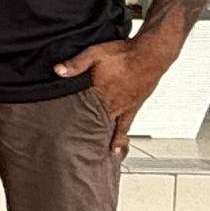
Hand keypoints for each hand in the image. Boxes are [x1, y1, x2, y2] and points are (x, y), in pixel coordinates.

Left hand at [55, 35, 173, 153]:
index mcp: (101, 93)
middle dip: (87, 139)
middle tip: (77, 155)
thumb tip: (58, 71)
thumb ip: (76, 63)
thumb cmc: (124, 53)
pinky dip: (121, 137)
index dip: (74, 126)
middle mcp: (114, 104)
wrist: (151, 53)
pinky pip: (126, 126)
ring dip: (103, 141)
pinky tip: (118, 147)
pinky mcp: (134, 106)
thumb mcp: (95, 54)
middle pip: (97, 125)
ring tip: (95, 157)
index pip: (84, 114)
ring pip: (112, 129)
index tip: (63, 140)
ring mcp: (125, 107)